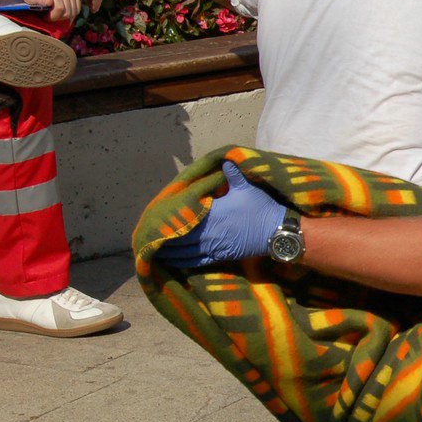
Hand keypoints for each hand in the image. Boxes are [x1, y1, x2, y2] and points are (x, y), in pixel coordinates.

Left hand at [22, 0, 83, 21]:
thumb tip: (50, 2)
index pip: (60, 9)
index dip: (53, 17)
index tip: (45, 17)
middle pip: (68, 11)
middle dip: (59, 18)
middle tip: (51, 17)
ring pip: (74, 11)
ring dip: (65, 16)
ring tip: (56, 14)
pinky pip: (78, 7)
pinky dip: (72, 12)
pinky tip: (64, 12)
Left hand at [155, 162, 286, 267]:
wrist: (276, 232)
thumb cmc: (260, 208)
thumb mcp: (247, 188)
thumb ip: (232, 174)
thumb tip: (225, 159)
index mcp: (211, 213)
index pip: (182, 218)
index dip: (166, 220)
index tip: (153, 219)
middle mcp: (208, 231)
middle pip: (178, 237)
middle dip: (161, 238)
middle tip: (145, 238)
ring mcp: (213, 245)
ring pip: (184, 252)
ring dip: (168, 252)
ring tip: (153, 251)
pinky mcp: (220, 255)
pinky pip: (196, 261)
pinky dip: (182, 262)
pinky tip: (172, 262)